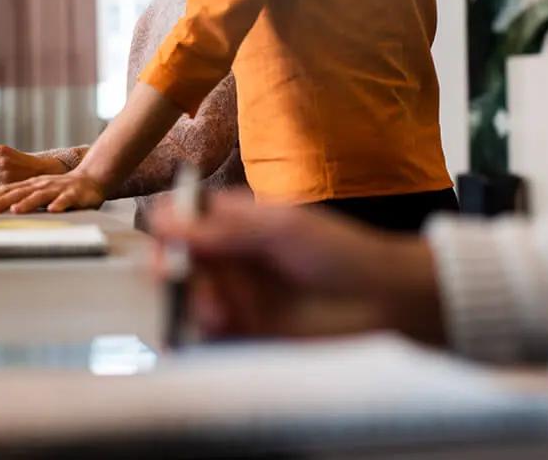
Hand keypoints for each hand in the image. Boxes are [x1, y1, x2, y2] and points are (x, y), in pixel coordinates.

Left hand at [0, 169, 106, 213]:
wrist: (89, 180)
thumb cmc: (60, 189)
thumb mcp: (37, 191)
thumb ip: (19, 197)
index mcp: (30, 185)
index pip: (6, 190)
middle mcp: (41, 185)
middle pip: (18, 193)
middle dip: (2, 201)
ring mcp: (57, 189)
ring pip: (40, 196)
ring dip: (28, 203)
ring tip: (16, 210)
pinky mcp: (73, 195)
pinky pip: (66, 201)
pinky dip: (59, 205)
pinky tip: (53, 210)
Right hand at [151, 191, 444, 344]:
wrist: (382, 299)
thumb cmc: (337, 250)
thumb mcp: (278, 229)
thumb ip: (222, 230)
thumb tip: (164, 219)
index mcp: (235, 220)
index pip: (185, 217)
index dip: (168, 226)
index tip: (165, 238)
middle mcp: (231, 254)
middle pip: (181, 258)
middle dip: (173, 268)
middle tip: (174, 276)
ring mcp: (238, 291)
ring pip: (192, 295)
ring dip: (193, 301)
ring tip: (216, 309)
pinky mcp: (247, 327)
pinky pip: (209, 331)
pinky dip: (201, 331)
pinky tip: (213, 327)